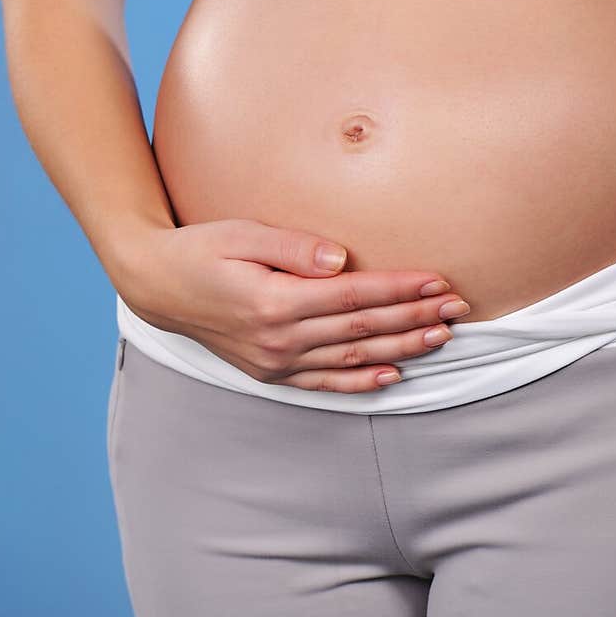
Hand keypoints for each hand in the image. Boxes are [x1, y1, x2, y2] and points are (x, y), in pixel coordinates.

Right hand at [113, 220, 470, 392]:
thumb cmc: (201, 248)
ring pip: (352, 358)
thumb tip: (340, 258)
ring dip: (401, 349)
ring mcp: (275, 361)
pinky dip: (361, 382)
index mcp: (275, 302)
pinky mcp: (270, 372)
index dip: (401, 290)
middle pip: (363, 330)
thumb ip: (292, 246)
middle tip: (458, 308)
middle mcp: (279, 339)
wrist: (157, 285)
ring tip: (441, 337)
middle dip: (415, 317)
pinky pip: (325, 382)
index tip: (439, 281)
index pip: (355, 297)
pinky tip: (393, 376)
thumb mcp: (242, 234)